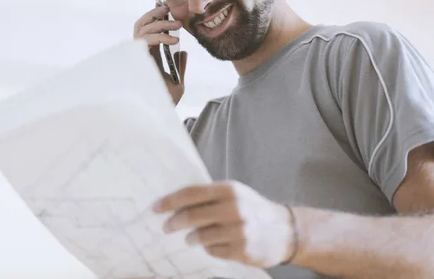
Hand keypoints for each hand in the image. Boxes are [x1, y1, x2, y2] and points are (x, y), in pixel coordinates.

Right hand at [133, 5, 187, 104]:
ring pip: (142, 30)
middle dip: (152, 14)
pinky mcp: (138, 60)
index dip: (153, 17)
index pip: (148, 31)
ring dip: (159, 24)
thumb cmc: (166, 101)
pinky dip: (159, 37)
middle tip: (168, 10)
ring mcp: (138, 57)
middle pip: (140, 25)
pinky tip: (174, 40)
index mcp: (149, 56)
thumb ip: (179, 65)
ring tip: (177, 25)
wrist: (162, 114)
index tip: (165, 7)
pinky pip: (145, 41)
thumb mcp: (177, 81)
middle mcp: (141, 54)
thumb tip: (183, 52)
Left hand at [152, 181, 294, 267]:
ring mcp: (239, 231)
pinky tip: (212, 245)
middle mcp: (234, 208)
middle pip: (193, 215)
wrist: (286, 230)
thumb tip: (176, 202)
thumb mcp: (235, 194)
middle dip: (174, 222)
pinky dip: (209, 248)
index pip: (192, 193)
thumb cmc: (253, 209)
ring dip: (191, 237)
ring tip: (189, 238)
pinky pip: (214, 251)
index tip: (155, 207)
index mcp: (229, 190)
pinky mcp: (242, 250)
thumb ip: (209, 196)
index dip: (170, 201)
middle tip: (166, 227)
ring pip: (201, 236)